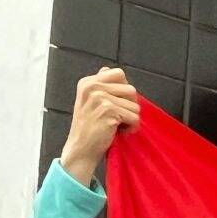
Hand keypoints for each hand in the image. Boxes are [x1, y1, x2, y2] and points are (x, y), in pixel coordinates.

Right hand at [60, 68, 140, 185]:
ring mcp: (100, 98)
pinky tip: (119, 132)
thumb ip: (100, 85)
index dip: (124, 90)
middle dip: (131, 106)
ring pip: (135, 105)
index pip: (119, 73)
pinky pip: (135, 117)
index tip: (117, 103)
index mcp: (88, 82)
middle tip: (120, 117)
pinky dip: (132, 127)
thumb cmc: (89, 127)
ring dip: (131, 119)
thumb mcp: (90, 101)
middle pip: (131, 90)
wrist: (81, 148)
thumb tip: (107, 69)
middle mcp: (92, 87)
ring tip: (117, 125)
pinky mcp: (109, 111)